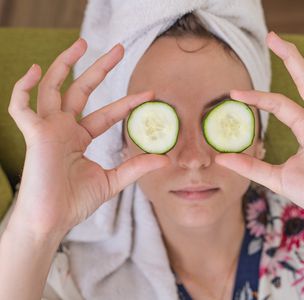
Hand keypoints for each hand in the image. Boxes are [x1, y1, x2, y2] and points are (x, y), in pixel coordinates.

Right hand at [7, 38, 169, 238]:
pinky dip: (23, 88)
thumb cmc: (75, 202)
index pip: (106, 113)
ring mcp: (48, 129)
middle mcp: (64, 128)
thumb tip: (165, 159)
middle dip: (99, 68)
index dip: (127, 103)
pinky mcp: (34, 135)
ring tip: (82, 43)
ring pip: (52, 87)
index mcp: (79, 137)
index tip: (149, 94)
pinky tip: (35, 69)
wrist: (51, 221)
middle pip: (81, 89)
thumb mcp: (112, 181)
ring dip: (64, 64)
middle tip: (119, 48)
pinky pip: (20, 106)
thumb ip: (135, 167)